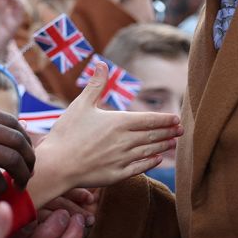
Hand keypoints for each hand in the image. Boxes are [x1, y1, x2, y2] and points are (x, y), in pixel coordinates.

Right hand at [0, 96, 34, 193]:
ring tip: (19, 184)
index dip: (26, 141)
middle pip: (17, 141)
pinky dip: (1, 186)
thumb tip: (10, 131)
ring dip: (21, 174)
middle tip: (28, 173)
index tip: (27, 154)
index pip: (13, 123)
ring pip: (11, 159)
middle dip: (28, 160)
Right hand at [29, 61, 182, 204]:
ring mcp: (122, 159)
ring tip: (172, 144)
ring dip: (162, 146)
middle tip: (181, 131)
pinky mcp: (116, 175)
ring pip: (148, 151)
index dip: (164, 119)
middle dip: (168, 132)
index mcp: (118, 122)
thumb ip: (95, 85)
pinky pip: (139, 168)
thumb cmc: (66, 133)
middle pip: (152, 135)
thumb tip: (101, 63)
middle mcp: (124, 141)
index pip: (149, 120)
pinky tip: (157, 160)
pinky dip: (150, 163)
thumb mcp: (80, 105)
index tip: (176, 119)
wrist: (56, 165)